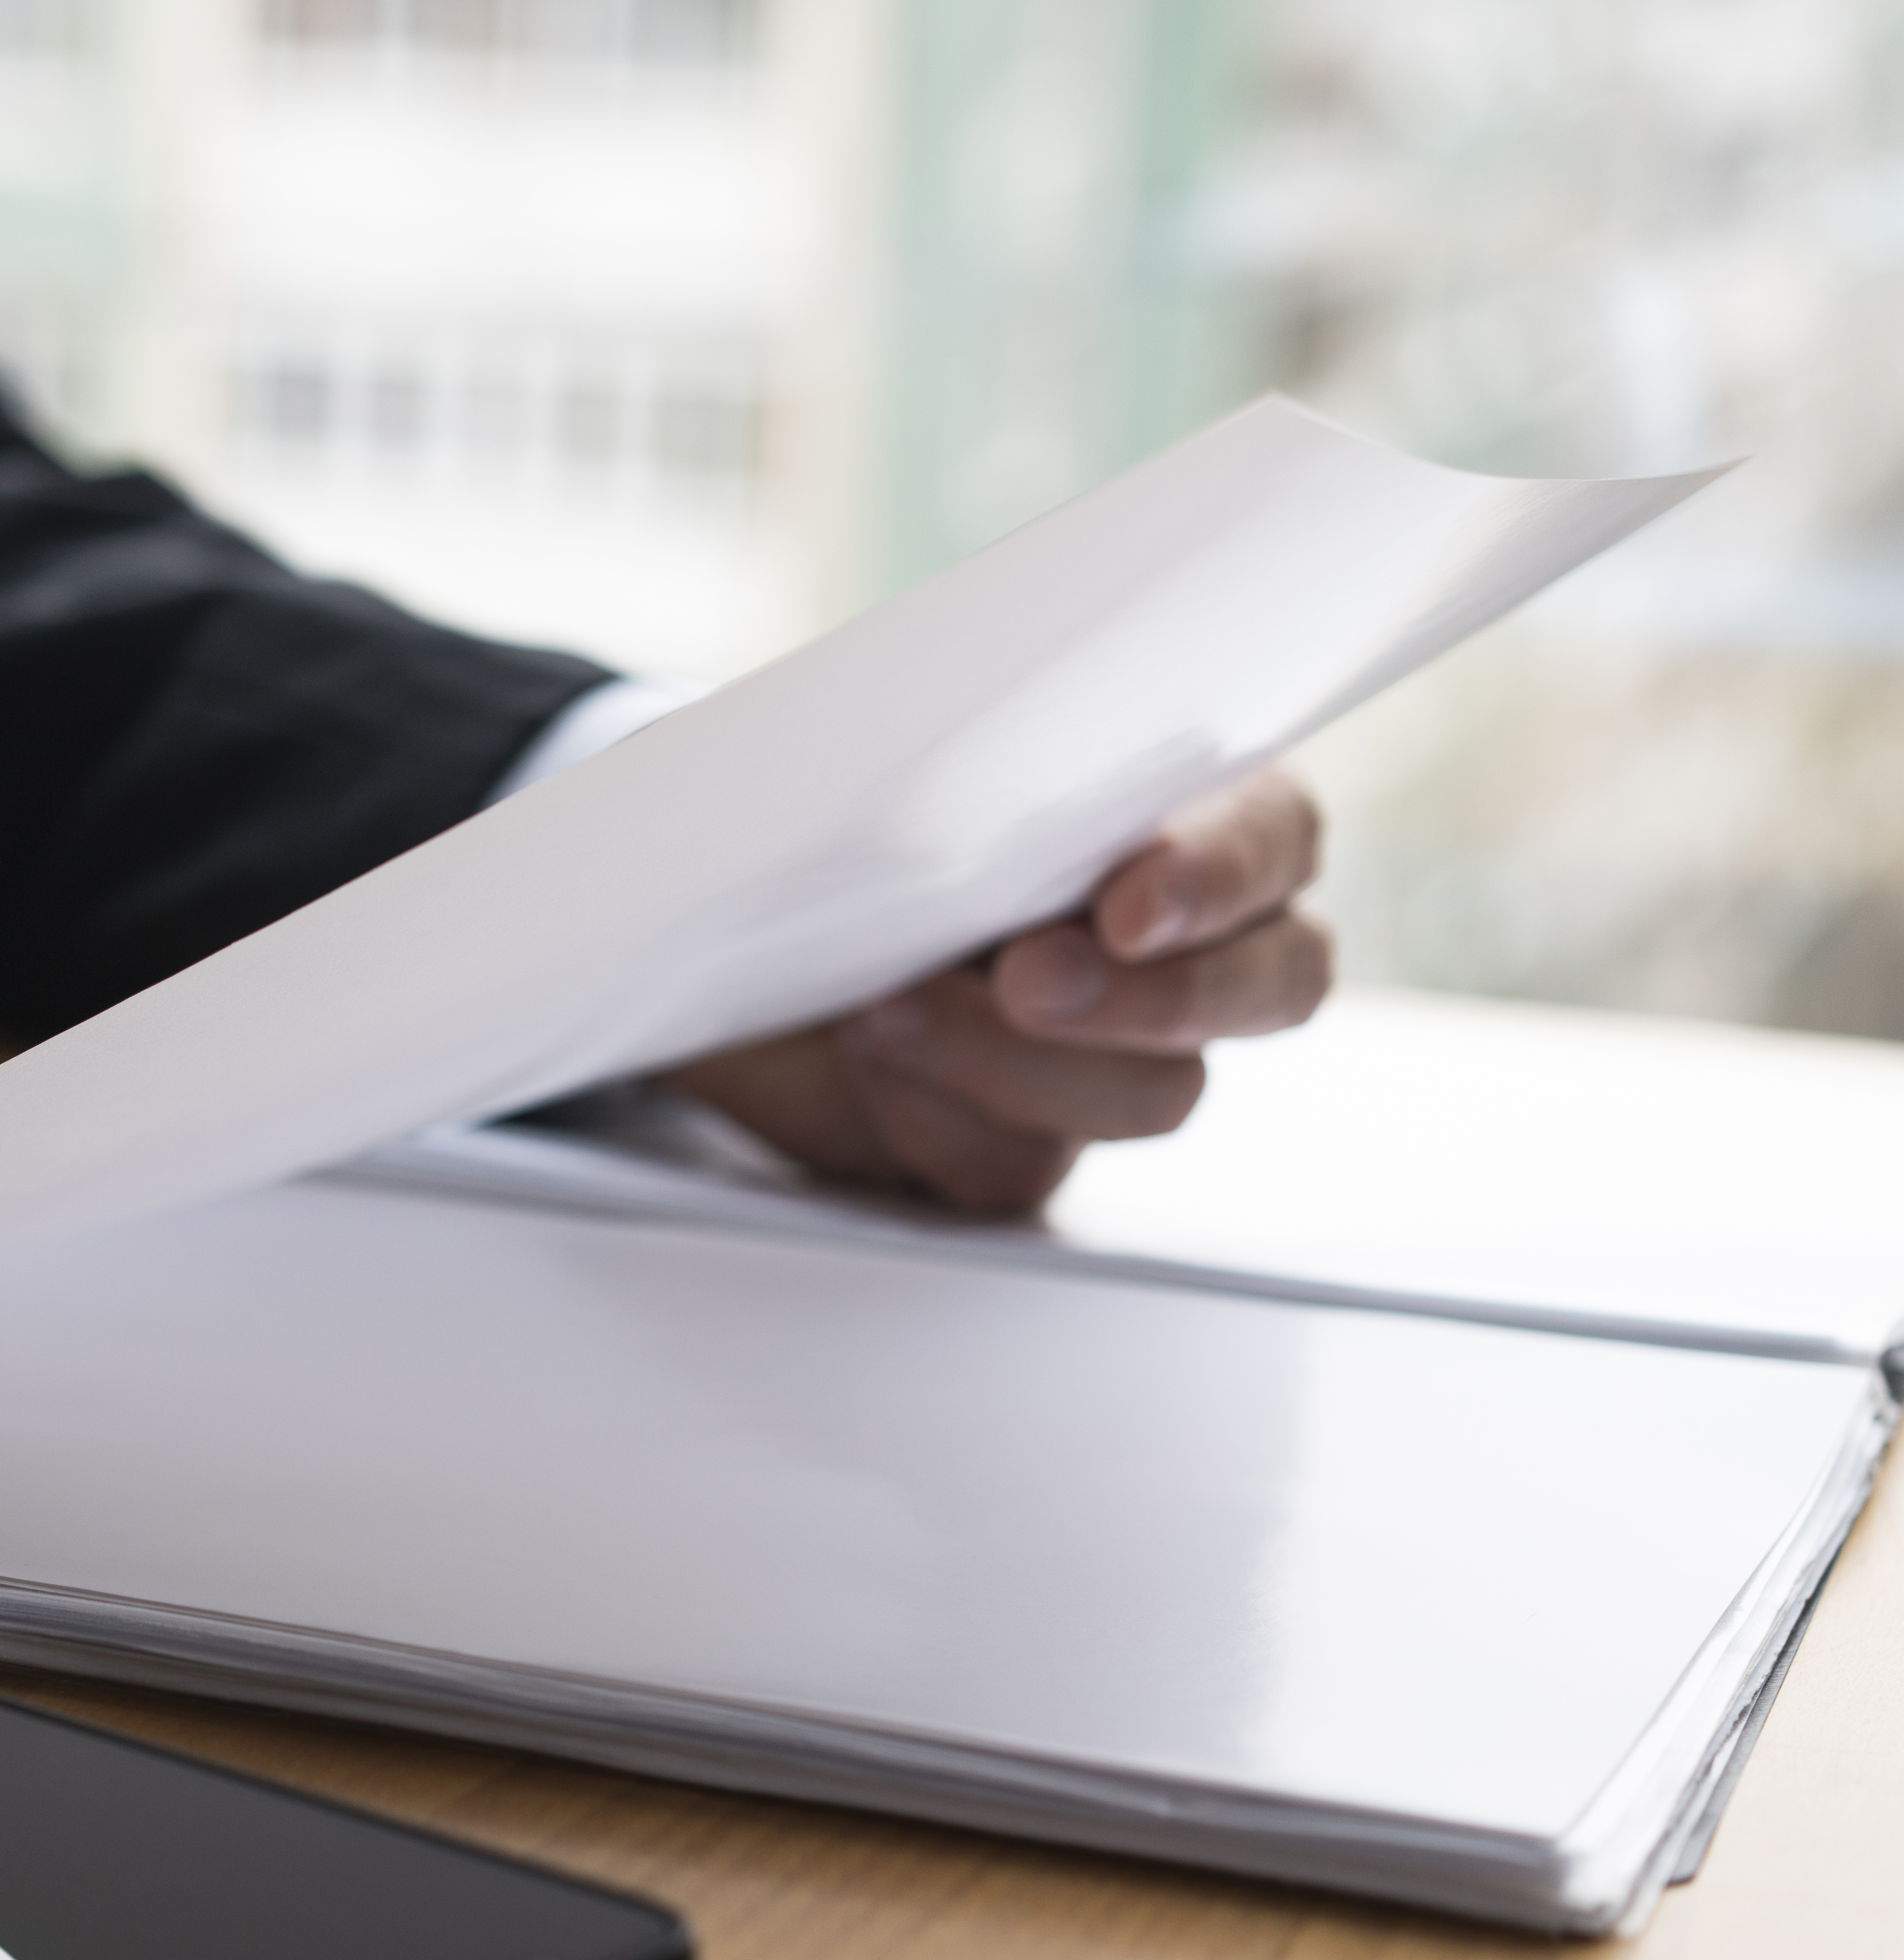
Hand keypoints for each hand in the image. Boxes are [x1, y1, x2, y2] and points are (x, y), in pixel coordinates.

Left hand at [661, 764, 1332, 1211]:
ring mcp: (1120, 1052)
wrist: (720, 935)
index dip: (1218, 875)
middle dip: (1152, 993)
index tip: (1128, 903)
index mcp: (1188, 809)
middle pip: (1274, 983)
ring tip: (888, 1010)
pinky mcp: (1027, 1144)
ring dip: (1018, 1059)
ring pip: (1154, 1092)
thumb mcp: (890, 765)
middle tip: (1027, 979)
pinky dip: (938, 1114)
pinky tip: (872, 1065)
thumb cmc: (829, 822)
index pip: (1274, 839)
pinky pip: (1020, 1159)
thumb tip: (1008, 771)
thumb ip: (976, 766)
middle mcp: (1188, 939)